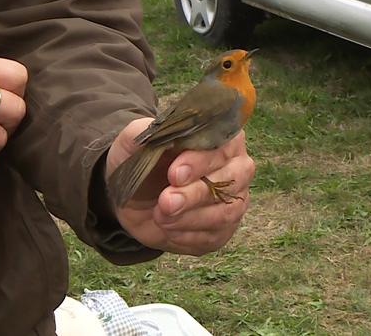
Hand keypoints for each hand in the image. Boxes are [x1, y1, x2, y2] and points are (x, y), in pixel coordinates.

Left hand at [106, 119, 253, 255]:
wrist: (136, 197)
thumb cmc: (143, 162)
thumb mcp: (134, 143)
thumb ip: (140, 132)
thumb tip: (154, 135)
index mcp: (222, 138)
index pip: (222, 147)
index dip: (200, 162)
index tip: (174, 174)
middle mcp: (237, 167)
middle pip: (230, 182)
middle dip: (195, 194)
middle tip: (166, 201)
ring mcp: (235, 200)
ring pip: (225, 213)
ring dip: (189, 218)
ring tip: (160, 216)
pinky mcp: (225, 229)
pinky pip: (214, 236)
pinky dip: (187, 236)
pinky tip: (167, 229)